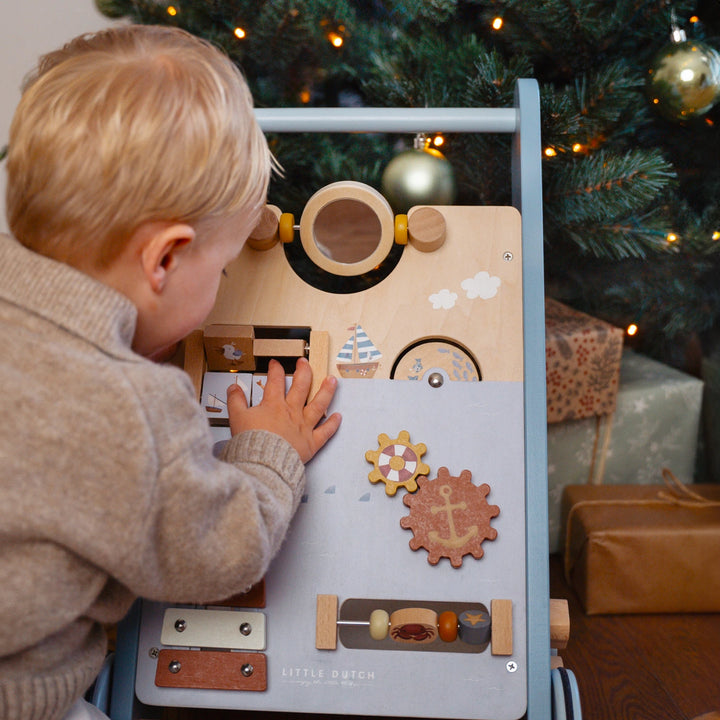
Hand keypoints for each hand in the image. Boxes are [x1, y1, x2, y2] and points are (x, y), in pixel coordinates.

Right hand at [226, 357, 340, 462]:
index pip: (275, 381)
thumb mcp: (237, 418)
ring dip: (326, 391)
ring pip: (319, 404)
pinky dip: (332, 424)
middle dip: (304, 371)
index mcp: (273, 405)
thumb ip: (236, 401)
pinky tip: (337, 416)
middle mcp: (291, 412)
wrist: (263, 462)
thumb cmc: (252, 443)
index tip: (276, 364)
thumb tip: (233, 388)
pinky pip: (325, 431)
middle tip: (305, 363)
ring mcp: (303, 426)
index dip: (275, 369)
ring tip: (332, 381)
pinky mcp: (311, 442)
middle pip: (301, 386)